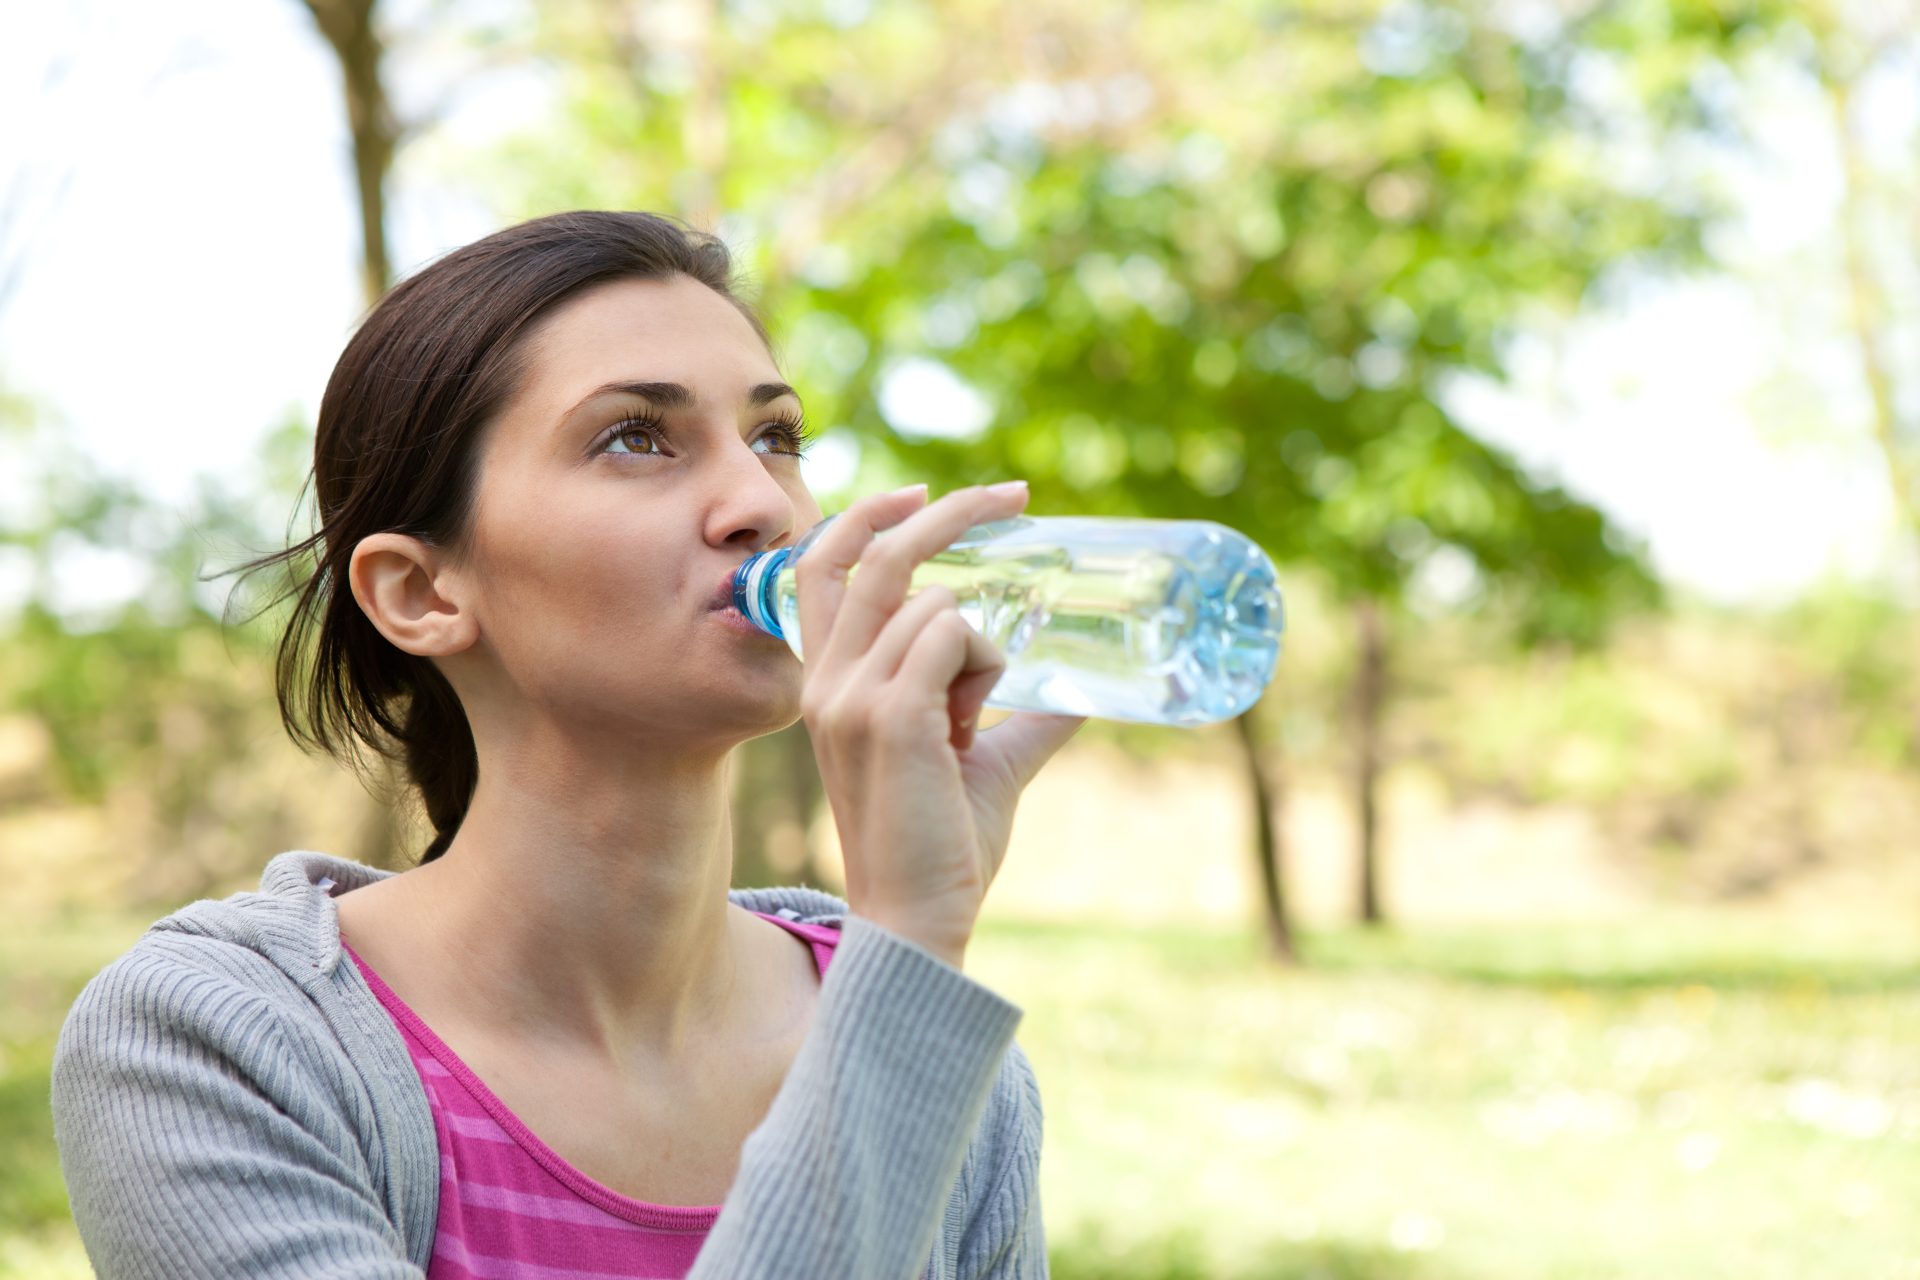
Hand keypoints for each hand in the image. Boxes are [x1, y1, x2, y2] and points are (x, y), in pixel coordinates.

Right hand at [794, 481, 1086, 967]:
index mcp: (829, 683)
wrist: (919, 916)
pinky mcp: (888, 714)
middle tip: (1013, 493)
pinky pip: (953, 636)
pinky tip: (973, 721)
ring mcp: (850, 695)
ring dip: (985, 645)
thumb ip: (1019, 717)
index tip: (924, 495)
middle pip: (878, 556)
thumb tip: (1083, 690)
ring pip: (938, 605)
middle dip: (949, 513)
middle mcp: (827, 680)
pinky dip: (985, 662)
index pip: (823, 567)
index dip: (868, 518)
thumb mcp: (983, 761)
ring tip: (977, 717)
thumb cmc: (944, 844)